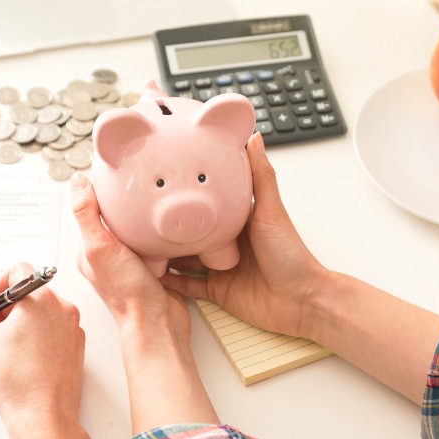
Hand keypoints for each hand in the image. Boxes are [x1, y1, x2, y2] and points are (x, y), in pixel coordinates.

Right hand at [0, 264, 84, 423]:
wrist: (43, 419)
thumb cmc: (17, 383)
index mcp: (43, 300)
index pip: (16, 271)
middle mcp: (63, 310)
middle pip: (27, 294)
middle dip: (2, 310)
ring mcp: (73, 330)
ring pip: (39, 315)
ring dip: (16, 325)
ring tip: (1, 350)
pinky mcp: (75, 349)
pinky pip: (51, 333)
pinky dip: (33, 339)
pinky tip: (18, 361)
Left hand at [70, 173, 191, 342]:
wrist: (159, 322)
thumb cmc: (128, 292)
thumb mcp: (101, 247)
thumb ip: (87, 215)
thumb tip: (78, 183)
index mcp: (90, 250)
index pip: (91, 211)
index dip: (101, 191)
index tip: (114, 173)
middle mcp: (109, 256)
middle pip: (116, 218)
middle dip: (126, 203)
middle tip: (138, 185)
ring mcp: (131, 262)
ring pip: (137, 228)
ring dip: (146, 218)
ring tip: (154, 204)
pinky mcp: (153, 266)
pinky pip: (155, 241)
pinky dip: (160, 233)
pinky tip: (166, 228)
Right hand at [160, 133, 327, 340]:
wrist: (302, 300)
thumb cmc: (291, 255)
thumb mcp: (271, 210)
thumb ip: (260, 177)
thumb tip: (254, 138)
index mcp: (237, 221)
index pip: (207, 203)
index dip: (188, 193)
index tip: (166, 180)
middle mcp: (226, 242)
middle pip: (190, 231)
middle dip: (168, 224)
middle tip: (141, 212)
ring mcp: (219, 266)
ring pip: (183, 257)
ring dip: (163, 251)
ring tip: (137, 242)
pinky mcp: (216, 290)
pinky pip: (187, 285)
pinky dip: (169, 281)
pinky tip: (150, 273)